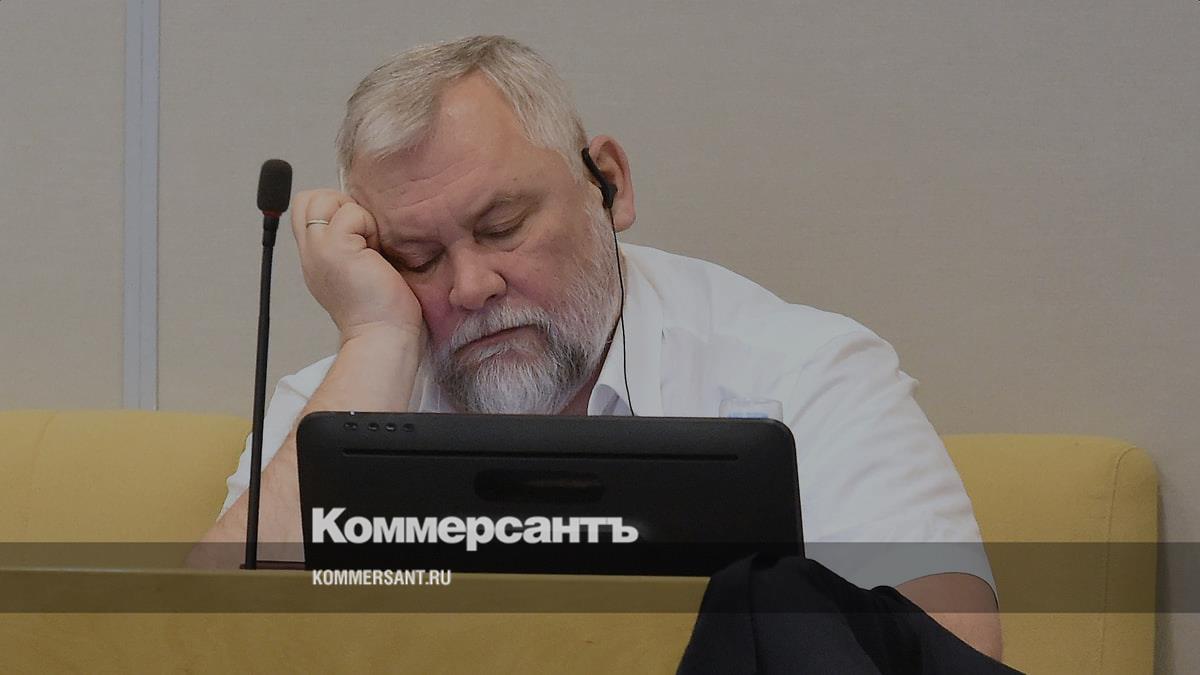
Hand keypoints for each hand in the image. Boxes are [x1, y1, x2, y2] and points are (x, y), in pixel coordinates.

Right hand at [290, 189, 422, 342]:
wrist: (385, 336)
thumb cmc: (384, 311)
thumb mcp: (360, 269)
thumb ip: (353, 244)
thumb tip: (364, 221)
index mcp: (316, 258)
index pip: (307, 210)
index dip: (333, 208)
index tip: (361, 234)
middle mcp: (311, 253)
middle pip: (308, 199)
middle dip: (339, 203)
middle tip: (364, 234)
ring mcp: (318, 249)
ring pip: (324, 199)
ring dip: (355, 214)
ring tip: (371, 245)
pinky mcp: (335, 248)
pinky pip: (349, 212)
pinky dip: (368, 224)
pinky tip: (377, 252)